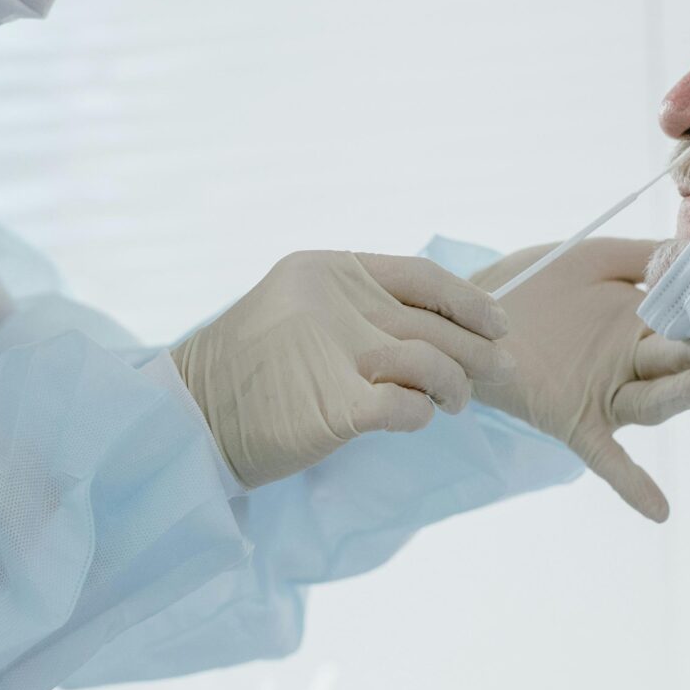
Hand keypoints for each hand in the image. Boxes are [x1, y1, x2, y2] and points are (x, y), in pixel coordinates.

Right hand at [173, 252, 515, 488]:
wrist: (188, 419)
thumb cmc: (248, 370)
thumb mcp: (298, 311)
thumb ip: (359, 308)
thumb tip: (440, 322)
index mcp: (328, 270)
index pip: (422, 275)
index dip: (470, 300)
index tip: (499, 322)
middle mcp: (334, 303)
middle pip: (434, 323)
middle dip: (478, 349)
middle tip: (502, 369)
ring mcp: (335, 353)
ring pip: (432, 363)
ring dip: (456, 386)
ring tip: (456, 403)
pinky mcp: (336, 406)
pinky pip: (408, 407)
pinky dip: (421, 415)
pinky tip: (415, 419)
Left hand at [468, 238, 689, 521]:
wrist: (471, 310)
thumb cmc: (536, 281)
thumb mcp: (595, 259)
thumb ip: (646, 256)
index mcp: (642, 324)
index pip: (688, 324)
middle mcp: (632, 363)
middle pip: (677, 364)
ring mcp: (606, 395)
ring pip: (651, 402)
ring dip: (678, 398)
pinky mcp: (575, 423)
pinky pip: (607, 458)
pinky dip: (632, 484)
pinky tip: (659, 510)